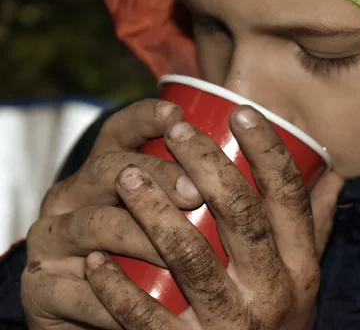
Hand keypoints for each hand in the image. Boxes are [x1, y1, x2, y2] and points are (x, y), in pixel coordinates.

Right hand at [22, 99, 203, 329]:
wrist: (83, 308)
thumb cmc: (136, 253)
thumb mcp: (159, 213)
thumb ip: (189, 189)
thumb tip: (252, 164)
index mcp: (104, 170)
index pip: (120, 130)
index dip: (146, 117)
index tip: (178, 115)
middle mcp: (74, 195)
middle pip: (110, 168)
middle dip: (155, 174)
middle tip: (193, 192)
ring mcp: (54, 239)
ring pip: (97, 224)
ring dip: (141, 237)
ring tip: (178, 254)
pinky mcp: (43, 286)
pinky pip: (79, 289)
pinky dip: (114, 295)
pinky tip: (145, 297)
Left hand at [85, 105, 344, 329]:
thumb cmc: (280, 320)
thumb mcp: (306, 276)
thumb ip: (316, 224)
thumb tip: (336, 172)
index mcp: (301, 266)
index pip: (289, 197)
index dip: (267, 150)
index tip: (242, 112)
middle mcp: (271, 291)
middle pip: (240, 214)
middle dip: (207, 164)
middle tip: (179, 131)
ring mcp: (231, 322)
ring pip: (189, 255)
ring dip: (153, 212)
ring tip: (127, 175)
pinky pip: (147, 317)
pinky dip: (116, 288)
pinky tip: (95, 259)